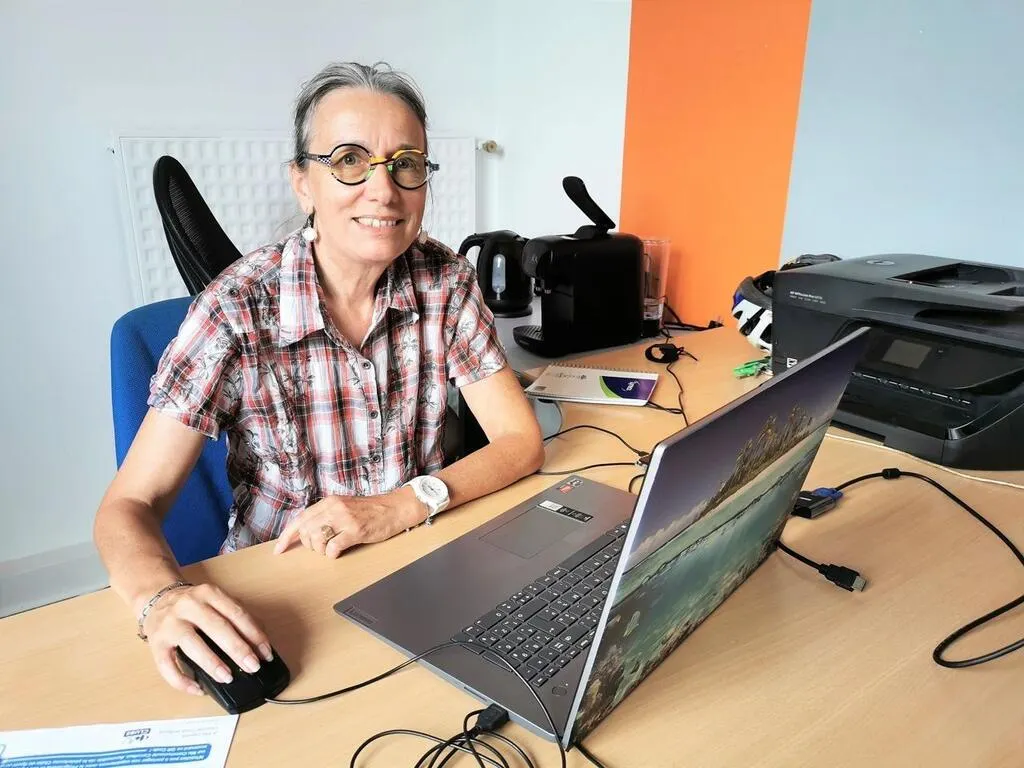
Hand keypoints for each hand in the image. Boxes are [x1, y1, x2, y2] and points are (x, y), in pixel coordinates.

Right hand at [139, 583, 273, 695]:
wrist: (155, 598)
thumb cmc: (192, 604)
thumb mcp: (215, 600)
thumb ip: (235, 615)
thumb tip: (260, 640)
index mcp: (209, 593)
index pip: (236, 614)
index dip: (254, 634)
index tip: (265, 653)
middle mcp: (189, 606)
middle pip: (217, 627)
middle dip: (238, 649)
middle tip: (253, 666)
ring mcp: (170, 624)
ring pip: (192, 644)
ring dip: (213, 663)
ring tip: (228, 677)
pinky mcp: (155, 643)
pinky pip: (167, 665)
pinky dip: (182, 681)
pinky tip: (198, 689)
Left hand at [272, 488, 424, 557]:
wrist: (396, 508)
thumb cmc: (371, 511)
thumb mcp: (345, 507)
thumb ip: (326, 515)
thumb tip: (306, 533)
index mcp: (329, 502)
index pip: (300, 519)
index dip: (287, 536)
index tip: (279, 550)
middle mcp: (334, 508)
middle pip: (306, 532)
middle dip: (310, 545)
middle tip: (323, 547)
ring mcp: (345, 518)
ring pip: (317, 540)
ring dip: (322, 550)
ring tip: (333, 548)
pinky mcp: (356, 530)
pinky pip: (333, 547)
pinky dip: (332, 554)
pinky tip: (340, 551)